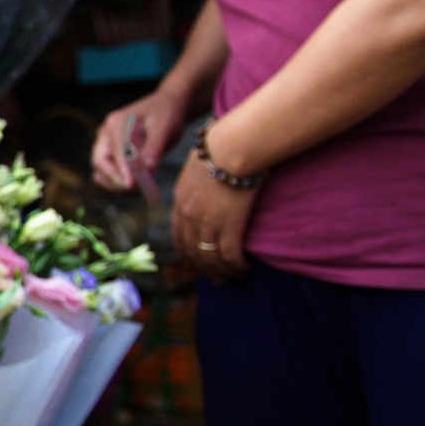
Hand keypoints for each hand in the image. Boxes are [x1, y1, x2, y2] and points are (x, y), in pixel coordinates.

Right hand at [92, 89, 188, 192]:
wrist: (166, 107)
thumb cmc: (165, 114)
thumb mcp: (164, 128)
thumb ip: (154, 147)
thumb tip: (148, 169)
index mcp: (116, 122)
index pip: (115, 150)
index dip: (121, 169)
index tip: (131, 184)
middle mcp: (106, 134)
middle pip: (100, 162)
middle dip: (114, 179)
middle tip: (133, 190)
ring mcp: (107, 144)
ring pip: (102, 171)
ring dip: (117, 184)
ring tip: (138, 191)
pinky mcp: (113, 154)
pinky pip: (111, 172)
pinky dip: (121, 182)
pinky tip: (137, 187)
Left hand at [170, 154, 258, 282]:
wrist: (231, 147)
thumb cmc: (221, 148)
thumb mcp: (199, 165)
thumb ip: (198, 182)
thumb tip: (208, 185)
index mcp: (180, 201)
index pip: (178, 234)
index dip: (186, 251)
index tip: (194, 261)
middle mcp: (188, 215)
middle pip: (192, 250)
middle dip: (204, 268)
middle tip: (216, 278)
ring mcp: (206, 221)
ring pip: (210, 257)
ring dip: (222, 271)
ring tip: (233, 277)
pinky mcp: (228, 224)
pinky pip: (230, 254)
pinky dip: (237, 266)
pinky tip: (245, 268)